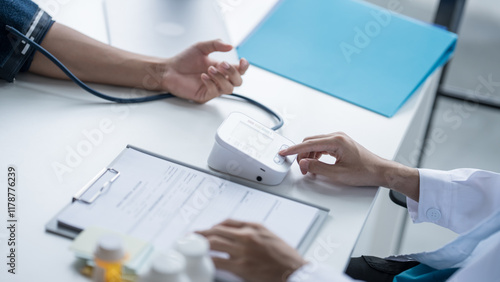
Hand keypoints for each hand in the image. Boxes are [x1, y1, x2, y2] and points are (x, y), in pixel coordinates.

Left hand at [161, 39, 248, 102]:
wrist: (169, 70)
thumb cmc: (184, 60)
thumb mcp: (201, 47)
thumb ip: (216, 44)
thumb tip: (230, 46)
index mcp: (221, 68)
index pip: (239, 70)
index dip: (244, 67)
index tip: (242, 61)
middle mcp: (219, 79)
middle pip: (238, 81)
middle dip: (233, 73)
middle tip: (222, 64)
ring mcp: (213, 88)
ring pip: (229, 88)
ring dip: (221, 78)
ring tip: (209, 70)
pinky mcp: (205, 95)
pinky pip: (215, 92)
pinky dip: (210, 83)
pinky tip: (202, 76)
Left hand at [197, 219, 306, 281]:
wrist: (295, 272)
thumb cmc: (286, 258)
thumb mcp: (270, 238)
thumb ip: (254, 234)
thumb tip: (237, 237)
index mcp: (255, 227)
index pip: (228, 222)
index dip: (214, 226)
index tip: (207, 230)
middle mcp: (247, 235)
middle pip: (217, 230)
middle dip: (201, 233)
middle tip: (190, 237)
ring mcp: (243, 251)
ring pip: (214, 243)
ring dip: (199, 244)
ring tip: (191, 247)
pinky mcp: (242, 266)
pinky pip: (218, 261)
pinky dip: (208, 260)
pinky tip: (202, 261)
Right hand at [279, 132, 419, 199]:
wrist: (379, 171)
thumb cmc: (365, 171)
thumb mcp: (338, 174)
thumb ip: (318, 167)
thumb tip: (304, 163)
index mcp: (336, 141)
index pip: (308, 143)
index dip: (293, 149)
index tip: (284, 152)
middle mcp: (337, 137)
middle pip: (310, 142)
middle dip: (302, 155)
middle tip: (300, 168)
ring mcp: (339, 139)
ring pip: (315, 144)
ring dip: (309, 156)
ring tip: (309, 169)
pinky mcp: (340, 144)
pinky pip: (322, 147)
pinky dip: (316, 155)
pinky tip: (316, 165)